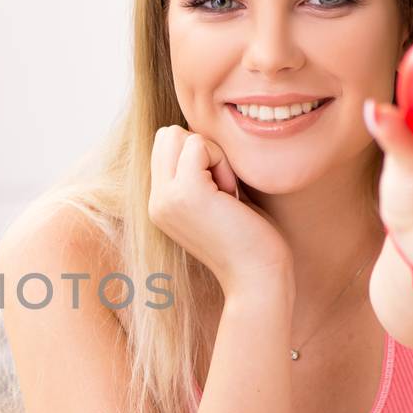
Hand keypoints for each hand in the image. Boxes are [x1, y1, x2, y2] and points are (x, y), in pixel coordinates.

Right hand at [148, 126, 292, 295]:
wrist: (257, 278)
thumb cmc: (251, 241)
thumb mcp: (216, 202)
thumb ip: (201, 174)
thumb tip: (197, 134)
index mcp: (160, 204)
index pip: (164, 146)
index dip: (198, 155)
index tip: (221, 190)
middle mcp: (155, 201)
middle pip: (167, 135)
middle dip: (202, 150)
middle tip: (224, 187)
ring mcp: (165, 198)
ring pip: (181, 136)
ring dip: (214, 156)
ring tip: (227, 195)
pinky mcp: (185, 194)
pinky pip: (198, 145)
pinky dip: (222, 161)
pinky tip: (231, 195)